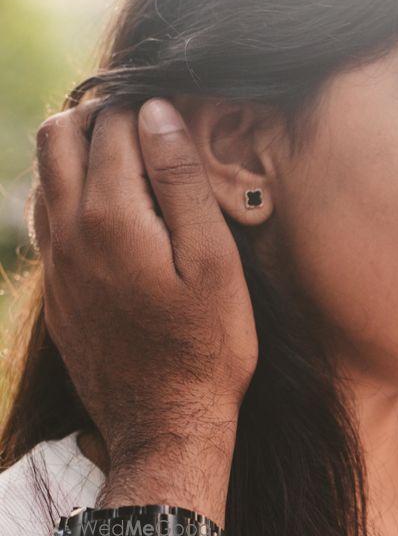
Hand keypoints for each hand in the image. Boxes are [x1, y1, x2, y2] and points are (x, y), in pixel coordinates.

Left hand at [32, 99, 256, 505]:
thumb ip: (182, 183)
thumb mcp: (214, 264)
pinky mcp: (56, 296)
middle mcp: (69, 233)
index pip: (113, 126)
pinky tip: (108, 215)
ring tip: (125, 163)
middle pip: (58, 137)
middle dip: (97, 116)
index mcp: (111, 216)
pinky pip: (47, 223)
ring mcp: (56, 267)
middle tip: (142, 127)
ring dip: (78, 154)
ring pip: (44, 177)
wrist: (166, 427)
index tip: (173, 113)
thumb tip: (157, 114)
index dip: (144, 108)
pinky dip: (71, 197)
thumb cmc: (207, 349)